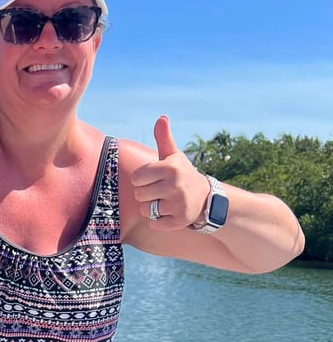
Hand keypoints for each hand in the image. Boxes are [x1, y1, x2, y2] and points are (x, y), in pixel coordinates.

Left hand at [130, 116, 208, 230]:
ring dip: (151, 208)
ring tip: (164, 202)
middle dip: (146, 194)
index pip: (136, 178)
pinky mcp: (180, 221)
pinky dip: (159, 221)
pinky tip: (169, 214)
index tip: (154, 178)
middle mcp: (175, 185)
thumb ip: (164, 138)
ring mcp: (178, 204)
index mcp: (170, 168)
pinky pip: (155, 224)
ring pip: (146, 210)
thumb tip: (161, 117)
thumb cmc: (181, 174)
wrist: (205, 198)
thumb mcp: (173, 155)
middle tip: (160, 191)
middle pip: (139, 195)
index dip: (142, 180)